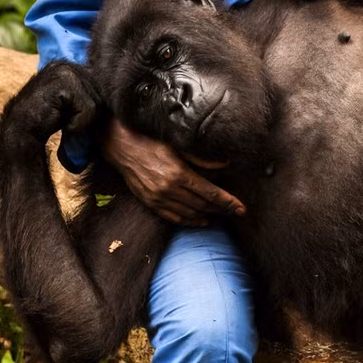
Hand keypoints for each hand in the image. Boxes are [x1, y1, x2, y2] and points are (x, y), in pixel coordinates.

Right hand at [104, 119, 244, 225]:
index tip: (241, 209)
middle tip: (234, 211)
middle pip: (203, 205)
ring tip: (220, 215)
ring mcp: (159, 199)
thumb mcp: (179, 146)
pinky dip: (189, 221)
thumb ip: (202, 159)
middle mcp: (170, 190)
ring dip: (207, 215)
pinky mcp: (150, 203)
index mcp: (180, 174)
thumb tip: (225, 165)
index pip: (211, 193)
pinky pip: (173, 218)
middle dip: (221, 209)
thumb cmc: (152, 141)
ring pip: (190, 213)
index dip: (228, 202)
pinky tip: (199, 221)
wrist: (122, 147)